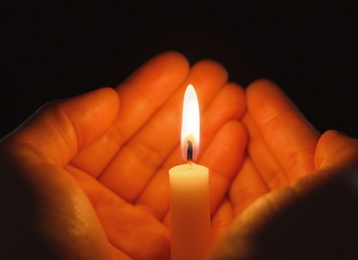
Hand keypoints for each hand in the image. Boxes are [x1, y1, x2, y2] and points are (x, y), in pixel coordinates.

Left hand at [0, 51, 246, 258]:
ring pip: (181, 169)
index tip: (176, 67)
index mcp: (72, 183)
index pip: (118, 128)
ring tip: (231, 98)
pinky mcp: (168, 250)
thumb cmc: (30, 239)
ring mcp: (139, 229)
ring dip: (208, 131)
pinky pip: (199, 202)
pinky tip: (235, 136)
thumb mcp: (22, 166)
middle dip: (185, 108)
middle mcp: (108, 204)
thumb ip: (59, 123)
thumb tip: (106, 97)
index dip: (147, 94)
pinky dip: (220, 168)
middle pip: (156, 145)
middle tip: (212, 76)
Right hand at [208, 80, 357, 258]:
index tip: (259, 91)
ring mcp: (258, 245)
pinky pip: (214, 209)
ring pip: (242, 186)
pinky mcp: (223, 253)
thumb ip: (354, 166)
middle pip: (272, 168)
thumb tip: (338, 140)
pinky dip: (206, 183)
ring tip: (215, 125)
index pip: (308, 156)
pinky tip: (196, 168)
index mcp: (334, 222)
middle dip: (253, 131)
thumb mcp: (345, 207)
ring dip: (227, 152)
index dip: (283, 120)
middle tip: (234, 102)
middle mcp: (296, 233)